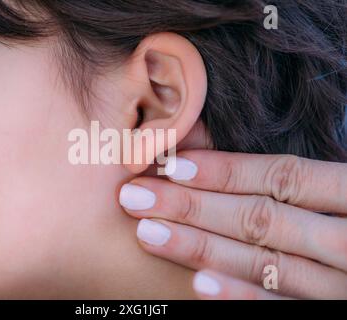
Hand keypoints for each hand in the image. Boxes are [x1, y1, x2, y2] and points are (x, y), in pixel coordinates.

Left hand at [119, 150, 346, 298]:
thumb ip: (290, 175)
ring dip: (203, 248)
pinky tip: (198, 283)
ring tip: (149, 233)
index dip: (226, 170)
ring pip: (266, 264)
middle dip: (194, 207)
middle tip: (136, 197)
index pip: (284, 177)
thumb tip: (205, 139)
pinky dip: (241, 295)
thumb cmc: (346, 214)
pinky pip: (282, 308)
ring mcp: (341, 284)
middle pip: (262, 219)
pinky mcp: (330, 312)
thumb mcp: (335, 184)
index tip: (171, 165)